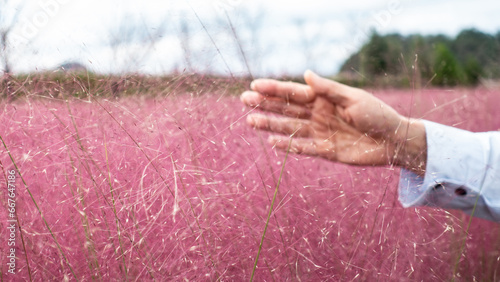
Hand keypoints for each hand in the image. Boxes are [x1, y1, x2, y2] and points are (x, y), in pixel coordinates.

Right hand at [241, 70, 426, 174]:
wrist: (394, 141)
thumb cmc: (377, 114)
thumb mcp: (353, 98)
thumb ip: (328, 89)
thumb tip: (306, 74)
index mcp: (324, 98)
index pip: (294, 92)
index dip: (274, 89)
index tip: (254, 85)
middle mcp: (318, 114)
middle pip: (287, 109)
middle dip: (265, 104)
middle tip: (244, 101)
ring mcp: (320, 132)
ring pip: (290, 127)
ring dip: (271, 124)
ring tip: (251, 121)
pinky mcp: (325, 151)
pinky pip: (303, 148)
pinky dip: (288, 146)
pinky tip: (272, 141)